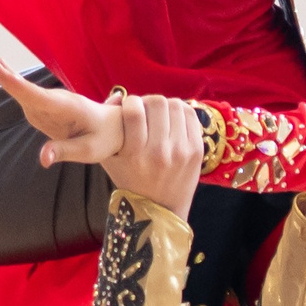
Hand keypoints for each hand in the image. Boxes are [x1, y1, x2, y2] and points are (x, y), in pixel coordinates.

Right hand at [0, 60, 123, 167]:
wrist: (114, 127)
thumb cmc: (103, 139)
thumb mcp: (89, 150)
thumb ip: (64, 152)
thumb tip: (42, 159)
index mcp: (70, 109)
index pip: (41, 98)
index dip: (22, 88)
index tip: (8, 76)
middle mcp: (58, 102)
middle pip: (31, 93)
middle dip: (12, 80)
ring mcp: (51, 104)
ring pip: (28, 94)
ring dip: (11, 80)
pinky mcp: (45, 108)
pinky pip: (28, 99)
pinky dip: (15, 87)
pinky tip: (2, 72)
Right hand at [98, 94, 200, 219]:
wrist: (159, 210)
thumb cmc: (129, 180)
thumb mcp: (109, 158)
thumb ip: (108, 126)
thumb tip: (118, 95)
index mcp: (135, 155)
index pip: (135, 111)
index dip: (130, 102)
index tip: (129, 108)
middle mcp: (159, 153)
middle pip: (157, 103)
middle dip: (148, 102)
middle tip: (146, 111)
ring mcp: (181, 151)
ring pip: (176, 105)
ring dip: (165, 106)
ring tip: (159, 116)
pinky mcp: (197, 150)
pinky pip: (190, 115)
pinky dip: (180, 113)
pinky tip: (172, 122)